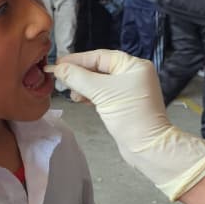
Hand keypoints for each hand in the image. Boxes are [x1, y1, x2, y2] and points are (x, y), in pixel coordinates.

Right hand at [49, 50, 204, 200]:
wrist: (146, 146)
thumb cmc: (129, 115)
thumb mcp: (101, 93)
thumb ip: (78, 78)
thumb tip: (59, 68)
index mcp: (134, 65)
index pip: (100, 56)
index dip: (77, 60)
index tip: (58, 64)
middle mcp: (133, 74)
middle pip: (99, 68)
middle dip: (80, 74)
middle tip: (62, 80)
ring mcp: (129, 90)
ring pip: (99, 82)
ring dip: (83, 86)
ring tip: (73, 95)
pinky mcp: (123, 104)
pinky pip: (103, 94)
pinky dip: (91, 95)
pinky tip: (80, 100)